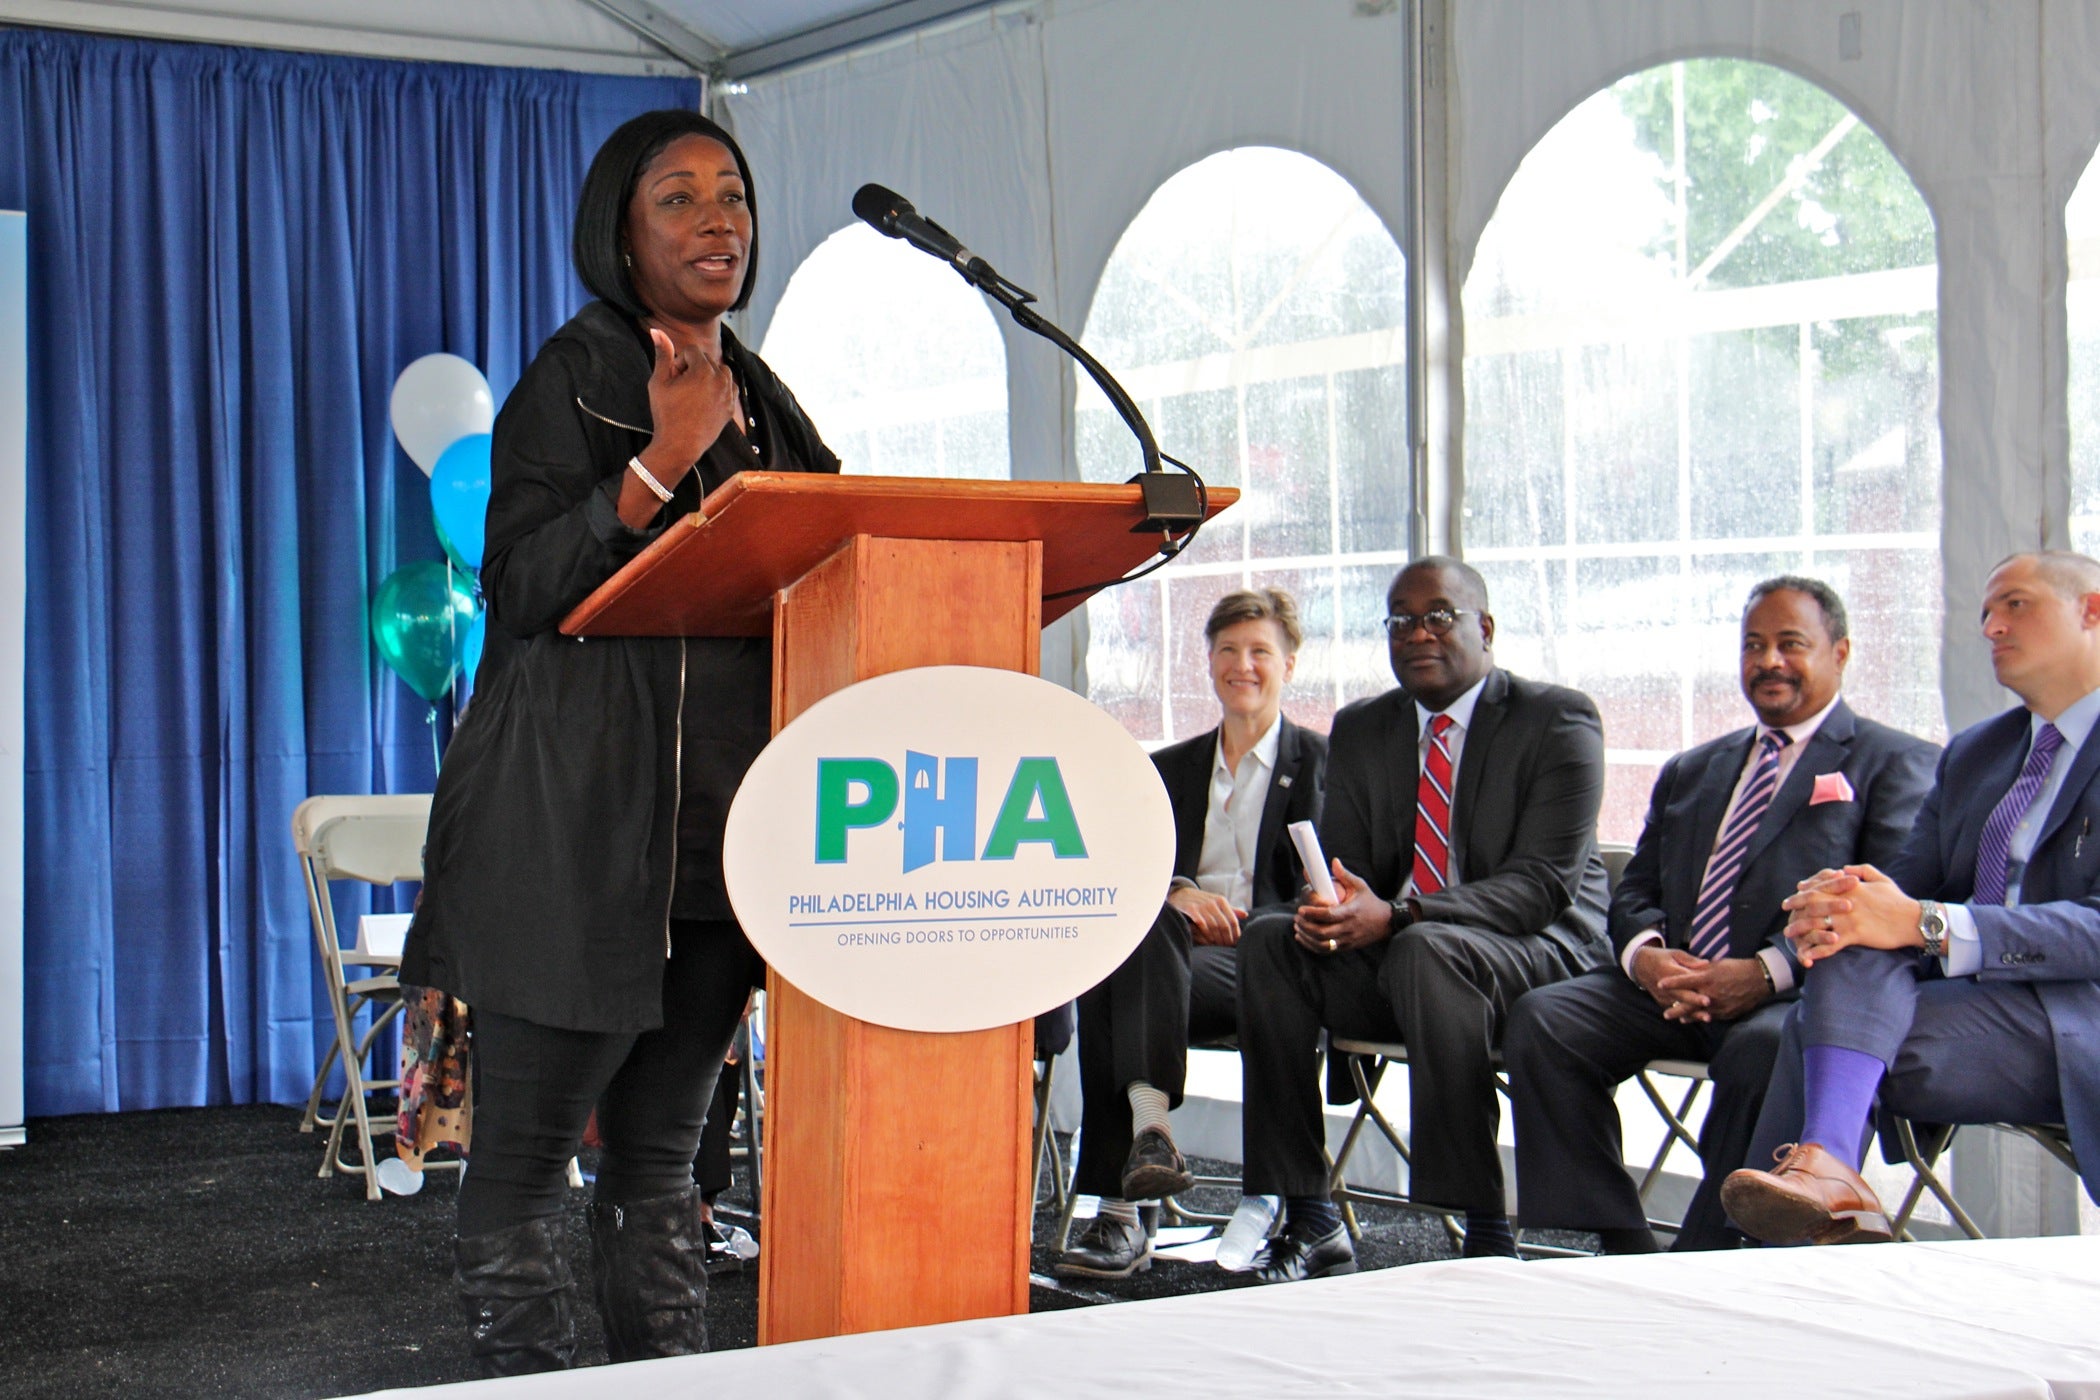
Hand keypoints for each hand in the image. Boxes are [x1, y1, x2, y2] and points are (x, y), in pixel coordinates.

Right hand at [641, 326, 739, 470]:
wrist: (679, 445)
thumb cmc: (666, 413)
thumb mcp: (659, 382)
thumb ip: (662, 353)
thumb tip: (656, 329)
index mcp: (703, 370)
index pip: (692, 351)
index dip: (679, 362)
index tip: (672, 378)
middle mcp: (720, 379)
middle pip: (706, 359)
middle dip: (693, 368)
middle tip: (681, 388)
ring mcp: (728, 394)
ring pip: (721, 370)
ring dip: (708, 375)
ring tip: (693, 391)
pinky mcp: (731, 407)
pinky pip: (729, 387)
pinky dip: (719, 387)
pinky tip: (705, 399)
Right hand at [1168, 885, 1245, 946]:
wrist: (1181, 894)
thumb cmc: (1202, 901)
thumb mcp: (1217, 902)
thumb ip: (1231, 909)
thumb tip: (1245, 915)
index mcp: (1221, 901)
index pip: (1233, 920)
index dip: (1235, 933)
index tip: (1235, 943)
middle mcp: (1213, 902)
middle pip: (1224, 925)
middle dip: (1227, 938)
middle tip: (1226, 947)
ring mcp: (1202, 906)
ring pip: (1214, 926)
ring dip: (1217, 938)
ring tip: (1219, 946)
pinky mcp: (1191, 909)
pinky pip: (1202, 925)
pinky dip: (1207, 934)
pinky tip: (1209, 941)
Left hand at [1293, 861, 1390, 956]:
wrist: (1385, 923)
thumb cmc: (1370, 902)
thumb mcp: (1360, 886)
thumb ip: (1345, 875)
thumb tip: (1333, 861)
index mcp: (1351, 912)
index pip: (1329, 915)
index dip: (1313, 913)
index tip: (1301, 909)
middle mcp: (1349, 928)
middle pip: (1323, 932)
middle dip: (1306, 925)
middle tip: (1297, 916)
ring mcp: (1347, 940)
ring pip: (1322, 944)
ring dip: (1307, 936)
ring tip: (1298, 926)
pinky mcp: (1345, 947)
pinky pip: (1326, 950)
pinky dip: (1311, 946)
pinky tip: (1302, 937)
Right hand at [1629, 944, 1708, 1014]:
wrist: (1640, 966)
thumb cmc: (1661, 957)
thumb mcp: (1674, 954)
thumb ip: (1690, 960)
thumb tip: (1707, 964)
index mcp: (1667, 970)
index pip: (1682, 980)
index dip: (1694, 986)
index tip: (1707, 996)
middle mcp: (1663, 986)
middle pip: (1682, 995)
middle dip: (1695, 1002)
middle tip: (1709, 1006)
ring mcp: (1662, 995)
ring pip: (1679, 1006)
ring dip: (1694, 1013)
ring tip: (1708, 1018)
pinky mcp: (1662, 1002)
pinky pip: (1676, 1009)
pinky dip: (1688, 1014)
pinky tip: (1700, 1017)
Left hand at [1653, 956, 1770, 1022]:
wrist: (1759, 979)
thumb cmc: (1736, 968)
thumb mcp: (1716, 965)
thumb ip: (1701, 970)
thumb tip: (1687, 970)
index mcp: (1708, 978)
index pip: (1685, 981)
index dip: (1672, 983)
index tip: (1659, 984)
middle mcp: (1712, 993)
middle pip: (1690, 1003)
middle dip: (1676, 1010)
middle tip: (1665, 1014)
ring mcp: (1720, 1005)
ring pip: (1700, 1013)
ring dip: (1688, 1016)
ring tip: (1678, 1018)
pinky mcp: (1727, 1012)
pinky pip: (1712, 1017)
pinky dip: (1703, 1017)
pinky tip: (1697, 1019)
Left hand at [1781, 863, 1920, 966]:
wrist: (1914, 920)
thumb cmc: (1898, 900)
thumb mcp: (1881, 879)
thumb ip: (1861, 870)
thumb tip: (1844, 869)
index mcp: (1849, 888)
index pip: (1820, 887)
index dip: (1805, 891)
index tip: (1794, 895)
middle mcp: (1845, 902)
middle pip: (1812, 904)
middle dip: (1796, 909)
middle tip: (1786, 915)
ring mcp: (1848, 919)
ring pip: (1817, 924)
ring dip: (1801, 931)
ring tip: (1789, 936)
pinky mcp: (1855, 935)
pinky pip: (1831, 945)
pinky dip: (1818, 951)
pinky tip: (1808, 957)